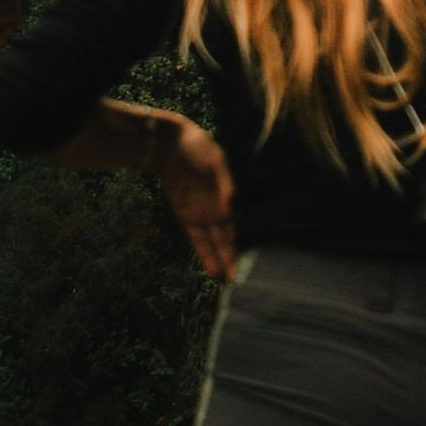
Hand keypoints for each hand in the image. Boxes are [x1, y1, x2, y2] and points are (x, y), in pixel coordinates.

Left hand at [153, 120, 237, 281]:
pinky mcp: (185, 216)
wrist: (168, 144)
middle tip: (242, 281)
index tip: (256, 260)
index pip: (241, 224)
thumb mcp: (213, 159)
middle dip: (234, 258)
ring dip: (220, 260)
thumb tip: (231, 201)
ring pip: (214, 243)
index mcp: (229, 196)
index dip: (247, 241)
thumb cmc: (197, 146)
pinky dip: (204, 254)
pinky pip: (196, 239)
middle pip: (229, 238)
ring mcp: (202, 214)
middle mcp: (219, 209)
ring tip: (228, 281)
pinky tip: (212, 269)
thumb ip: (222, 180)